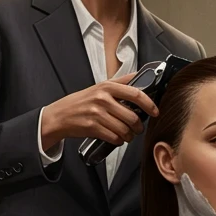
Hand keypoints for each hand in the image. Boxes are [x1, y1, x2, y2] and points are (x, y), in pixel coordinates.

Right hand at [40, 71, 159, 150]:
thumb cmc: (82, 101)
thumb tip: (142, 75)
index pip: (136, 94)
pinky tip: (117, 138)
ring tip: (128, 135)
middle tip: (138, 128)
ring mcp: (97, 114)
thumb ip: (121, 82)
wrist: (60, 115)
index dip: (149, 104)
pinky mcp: (92, 127)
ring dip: (129, 136)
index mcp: (107, 86)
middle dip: (138, 126)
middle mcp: (102, 99)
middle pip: (132, 116)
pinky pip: (114, 138)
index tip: (155, 111)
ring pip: (124, 130)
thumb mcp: (100, 87)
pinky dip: (119, 141)